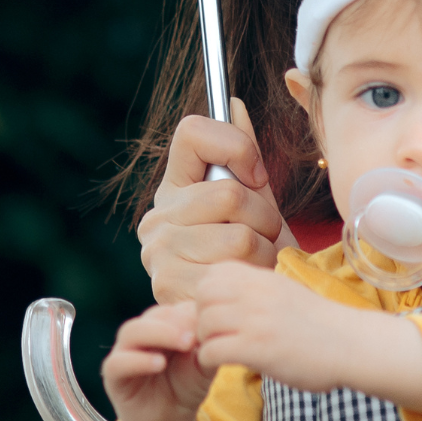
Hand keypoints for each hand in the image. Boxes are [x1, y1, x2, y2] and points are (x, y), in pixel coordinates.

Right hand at [103, 303, 212, 420]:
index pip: (174, 308)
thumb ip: (206, 347)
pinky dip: (138, 360)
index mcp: (163, 325)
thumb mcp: (202, 367)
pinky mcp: (113, 376)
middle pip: (153, 315)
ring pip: (132, 331)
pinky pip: (118, 362)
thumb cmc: (186, 389)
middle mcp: (141, 334)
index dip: (191, 313)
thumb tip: (214, 325)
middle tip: (197, 333)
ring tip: (184, 343)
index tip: (211, 323)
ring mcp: (124, 352)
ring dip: (159, 334)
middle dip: (176, 322)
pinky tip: (159, 363)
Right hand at [138, 100, 285, 303]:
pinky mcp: (170, 285)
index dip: (235, 146)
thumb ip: (243, 156)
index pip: (192, 131)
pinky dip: (254, 274)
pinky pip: (235, 265)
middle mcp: (157, 217)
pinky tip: (245, 281)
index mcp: (174, 188)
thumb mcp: (253, 204)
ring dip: (264, 252)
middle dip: (264, 217)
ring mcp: (159, 251)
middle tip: (264, 237)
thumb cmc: (249, 256)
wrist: (241, 316)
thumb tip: (235, 104)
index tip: (256, 175)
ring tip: (255, 263)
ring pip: (238, 233)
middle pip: (228, 191)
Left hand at [186, 262, 421, 414]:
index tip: (220, 314)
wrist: (352, 345)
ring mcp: (256, 319)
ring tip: (220, 350)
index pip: (212, 274)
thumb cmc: (320, 325)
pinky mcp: (257, 348)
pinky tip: (224, 364)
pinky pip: (211, 350)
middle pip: (201, 296)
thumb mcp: (286, 294)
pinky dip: (209, 360)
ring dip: (205, 340)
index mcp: (262, 277)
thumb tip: (228, 295)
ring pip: (203, 323)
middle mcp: (256, 293)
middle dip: (200, 317)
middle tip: (215, 335)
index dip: (208, 296)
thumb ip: (256, 291)